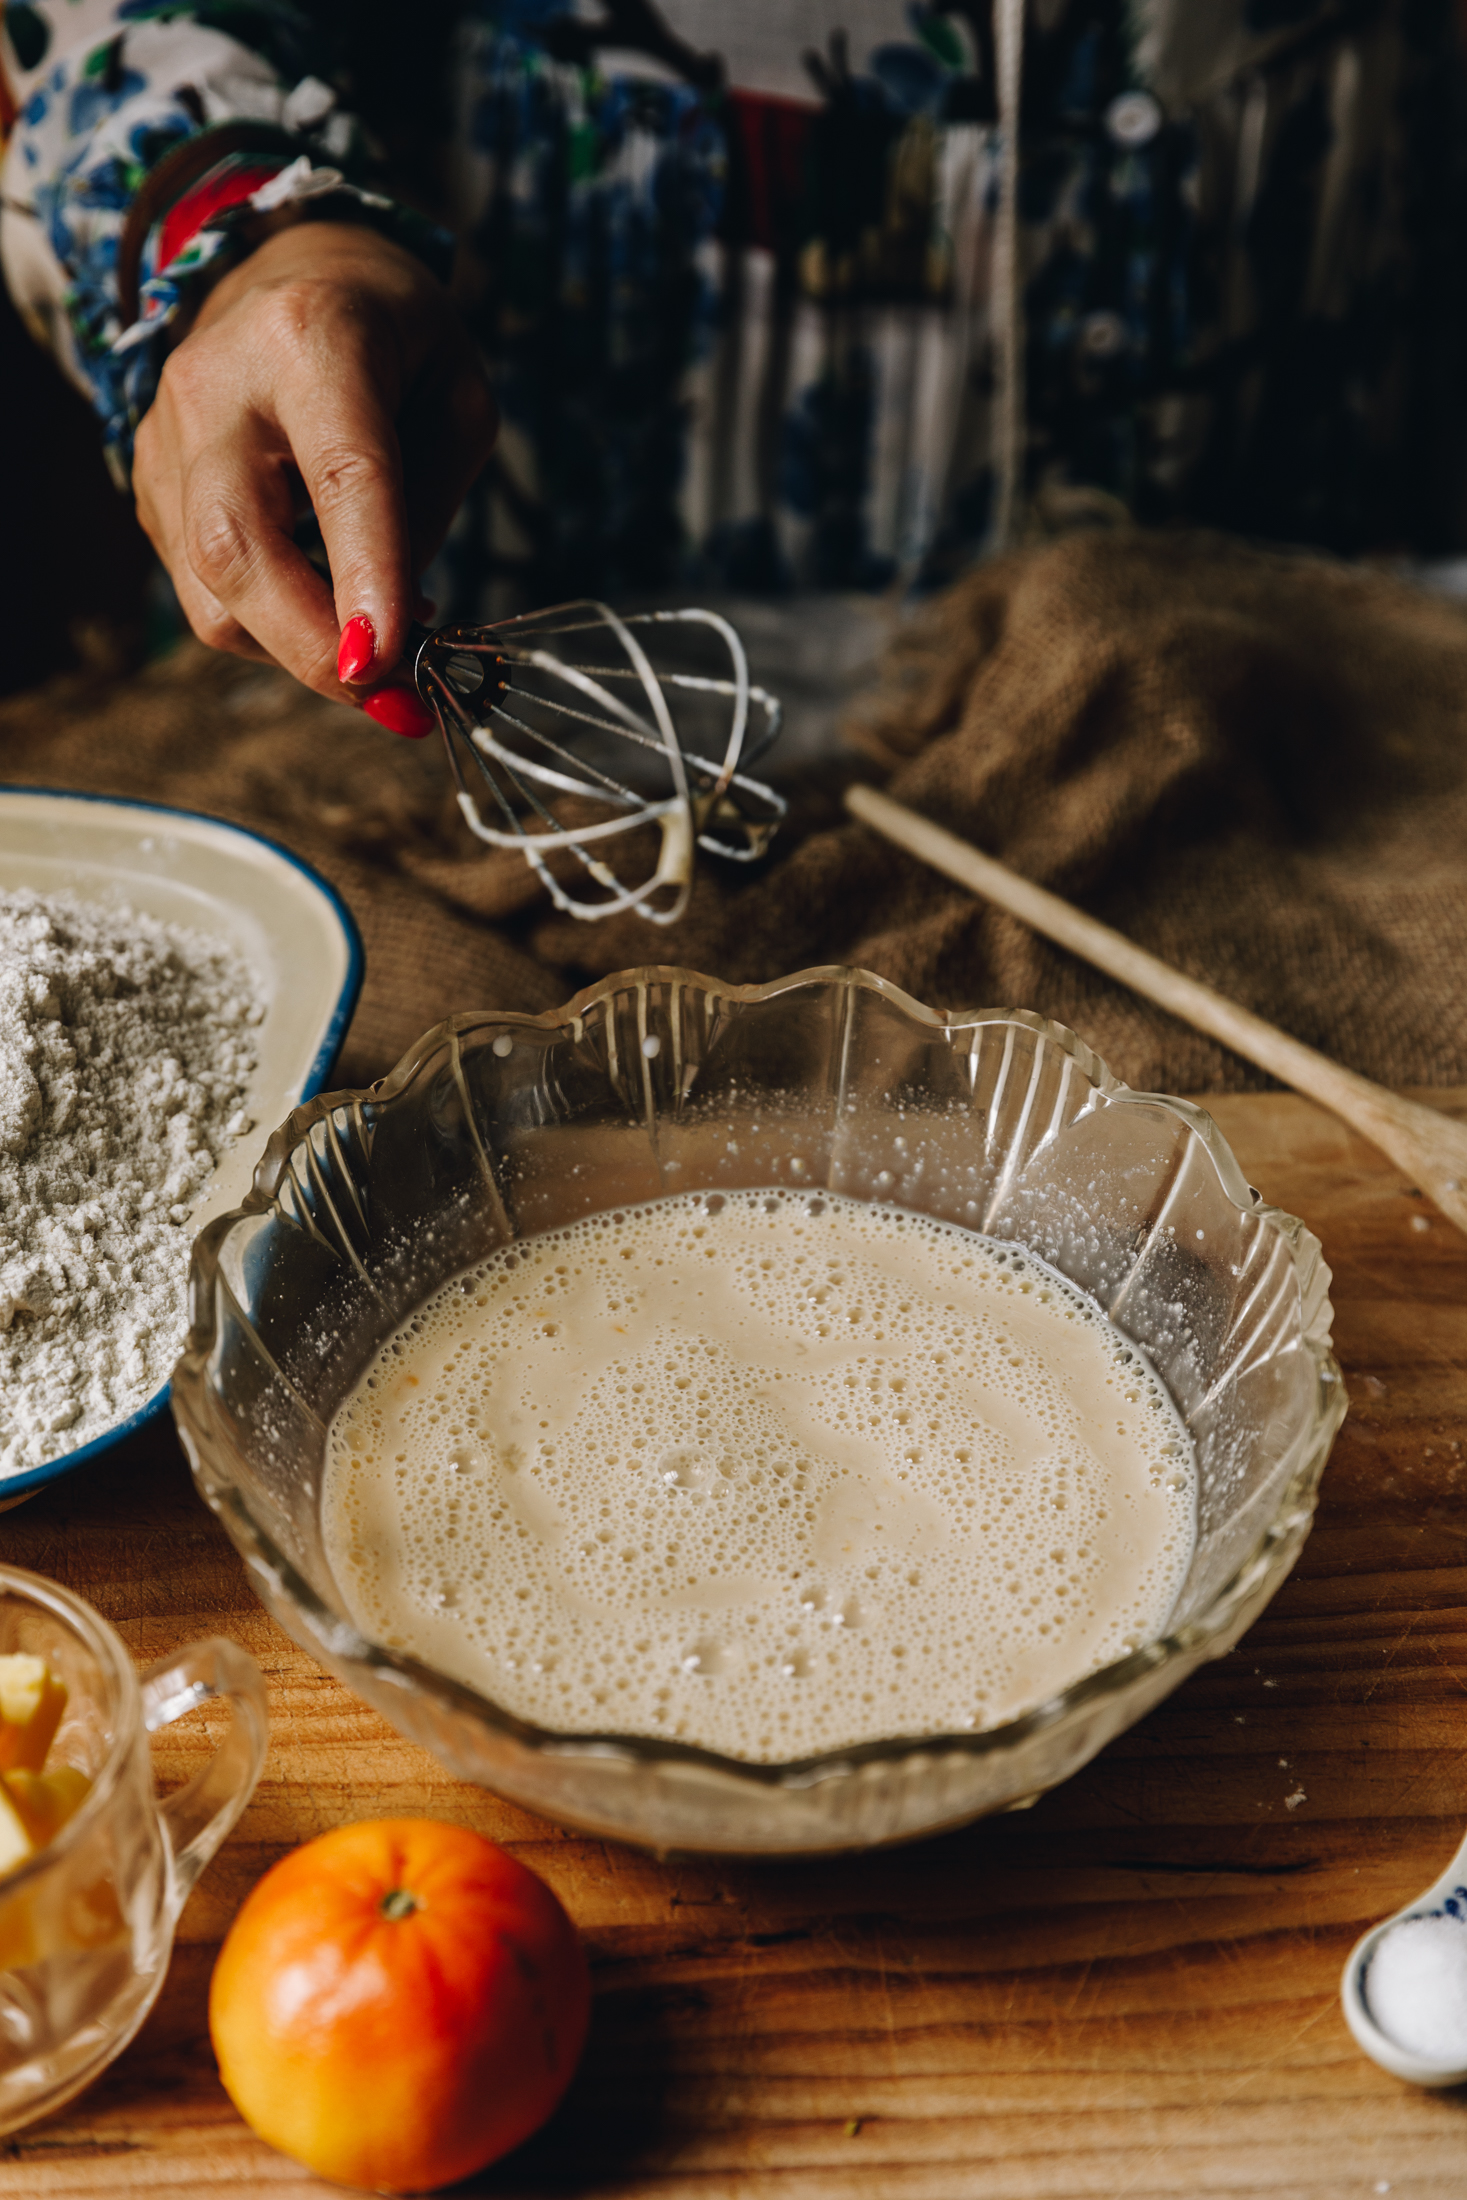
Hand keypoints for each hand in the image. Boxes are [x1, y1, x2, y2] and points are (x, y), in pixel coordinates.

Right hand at [133, 220, 496, 712]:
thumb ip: (429, 508)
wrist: (284, 267)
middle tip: (395, 699)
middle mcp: (217, 386)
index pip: (341, 475)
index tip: (387, 662)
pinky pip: (204, 594)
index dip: (364, 576)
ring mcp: (165, 440)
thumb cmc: (391, 334)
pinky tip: (320, 594)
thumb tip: (388, 628)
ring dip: (298, 647)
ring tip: (371, 633)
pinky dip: (272, 624)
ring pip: (211, 596)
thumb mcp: (457, 396)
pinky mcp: (148, 486)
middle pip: (236, 549)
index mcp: (312, 341)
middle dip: (313, 649)